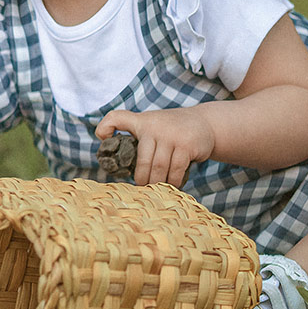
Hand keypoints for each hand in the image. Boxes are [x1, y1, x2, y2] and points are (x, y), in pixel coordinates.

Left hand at [95, 106, 215, 187]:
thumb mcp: (150, 123)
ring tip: (158, 190)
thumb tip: (109, 146)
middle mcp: (155, 127)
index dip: (105, 127)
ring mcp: (171, 136)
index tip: (103, 139)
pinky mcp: (186, 146)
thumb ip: (132, 131)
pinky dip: (173, 182)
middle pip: (143, 162)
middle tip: (144, 189)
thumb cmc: (170, 129)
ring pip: (159, 169)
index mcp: (142, 122)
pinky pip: (175, 171)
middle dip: (143, 180)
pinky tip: (173, 185)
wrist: (204, 123)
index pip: (117, 118)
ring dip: (158, 184)